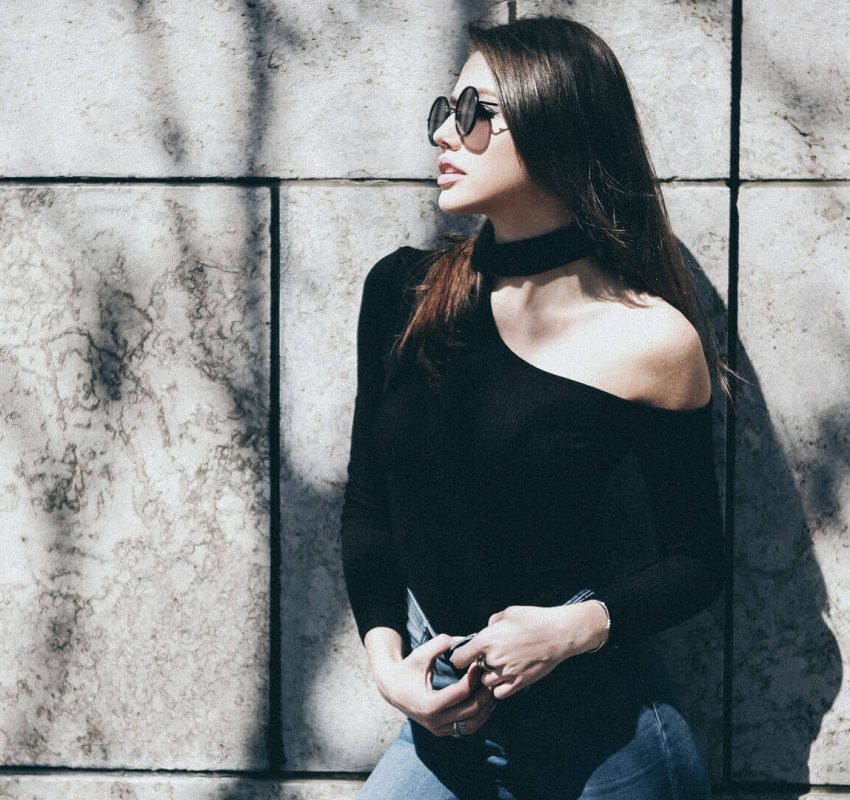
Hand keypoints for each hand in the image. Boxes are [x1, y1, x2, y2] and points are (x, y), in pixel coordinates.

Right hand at [377, 633, 498, 736]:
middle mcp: (434, 721)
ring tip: (491, 690)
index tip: (479, 664)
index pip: (462, 692)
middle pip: (471, 710)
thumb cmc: (407, 669)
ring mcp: (438, 729)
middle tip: (490, 677)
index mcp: (429, 704)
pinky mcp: (441, 731)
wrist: (392, 689)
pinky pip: (467, 728)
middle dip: (485, 693)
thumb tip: (463, 639)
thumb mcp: (421, 654)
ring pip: (472, 724)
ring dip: (485, 708)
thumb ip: (440, 643)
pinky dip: (479, 716)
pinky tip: (483, 701)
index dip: (474, 677)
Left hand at [450, 602, 606, 698]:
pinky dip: (499, 688)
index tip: (464, 656)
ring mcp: (506, 673)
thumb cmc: (533, 619)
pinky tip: (506, 678)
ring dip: (489, 677)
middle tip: (489, 658)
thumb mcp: (507, 613)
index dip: (460, 658)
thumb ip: (491, 624)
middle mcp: (493, 659)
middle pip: (474, 670)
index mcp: (486, 640)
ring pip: (486, 683)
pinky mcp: (519, 683)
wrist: (558, 634)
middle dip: (479, 665)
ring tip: (499, 667)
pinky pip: (499, 693)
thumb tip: (485, 631)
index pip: (459, 658)